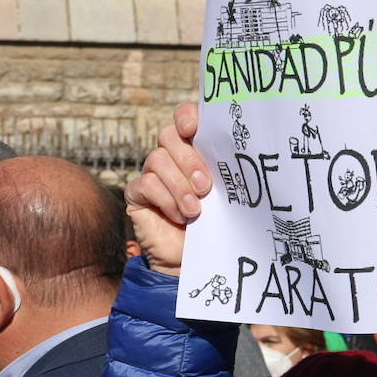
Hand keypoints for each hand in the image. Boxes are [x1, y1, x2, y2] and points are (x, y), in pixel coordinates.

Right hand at [125, 102, 211, 275]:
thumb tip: (240, 155)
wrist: (195, 259)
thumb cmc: (215, 223)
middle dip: (188, 159)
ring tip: (195, 210)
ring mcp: (152, 173)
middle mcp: (171, 156)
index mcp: (195, 148)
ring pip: (157, 159)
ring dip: (179, 185)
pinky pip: (146, 183)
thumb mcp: (224, 194)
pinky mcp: (137, 193)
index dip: (186, 117)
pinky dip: (165, 200)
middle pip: (168, 136)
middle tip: (205, 186)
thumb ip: (224, 172)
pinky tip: (179, 216)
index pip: (186, 118)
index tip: (193, 129)